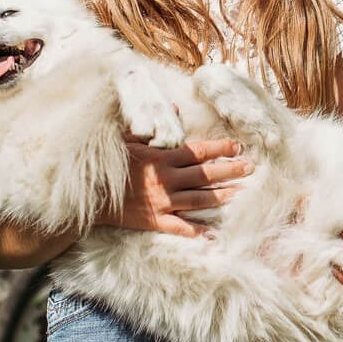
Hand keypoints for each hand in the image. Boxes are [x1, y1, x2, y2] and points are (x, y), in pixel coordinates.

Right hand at [100, 139, 250, 236]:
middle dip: (230, 171)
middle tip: (251, 168)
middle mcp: (168, 179)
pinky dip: (197, 231)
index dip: (220, 149)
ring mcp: (164, 201)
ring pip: (200, 199)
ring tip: (242, 194)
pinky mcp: (156, 220)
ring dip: (223, 197)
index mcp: (163, 157)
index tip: (239, 147)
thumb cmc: (108, 163)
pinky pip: (180, 227)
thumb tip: (173, 108)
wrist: (91, 194)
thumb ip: (152, 125)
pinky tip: (213, 234)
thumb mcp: (127, 137)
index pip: (199, 151)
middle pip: (206, 174)